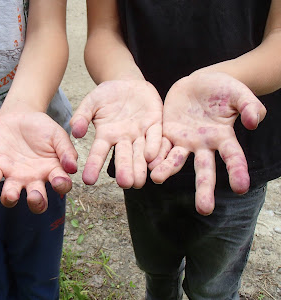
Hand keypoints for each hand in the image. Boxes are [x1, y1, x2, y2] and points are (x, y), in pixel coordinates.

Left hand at [0, 112, 77, 212]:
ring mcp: (14, 175)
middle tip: (34, 196)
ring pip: (11, 196)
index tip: (58, 181)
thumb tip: (72, 169)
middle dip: (36, 203)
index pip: (60, 186)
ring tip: (10, 195)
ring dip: (10, 199)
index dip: (61, 187)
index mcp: (52, 171)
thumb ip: (66, 150)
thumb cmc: (42, 127)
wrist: (19, 116)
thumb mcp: (57, 134)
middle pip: (36, 201)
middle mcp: (33, 179)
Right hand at [71, 80, 162, 188]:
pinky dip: (154, 146)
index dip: (94, 166)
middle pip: (123, 157)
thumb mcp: (91, 102)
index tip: (88, 180)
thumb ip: (82, 116)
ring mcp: (140, 133)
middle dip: (124, 171)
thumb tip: (75, 132)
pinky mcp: (155, 124)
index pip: (98, 153)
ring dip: (140, 167)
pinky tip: (151, 157)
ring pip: (140, 153)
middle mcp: (123, 139)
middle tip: (124, 184)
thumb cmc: (106, 94)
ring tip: (138, 182)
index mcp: (106, 135)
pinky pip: (155, 137)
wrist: (128, 83)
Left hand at [150, 72, 266, 214]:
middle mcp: (203, 144)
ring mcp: (184, 141)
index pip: (232, 157)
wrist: (199, 83)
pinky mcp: (167, 133)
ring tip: (157, 178)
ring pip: (176, 160)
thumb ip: (249, 105)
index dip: (237, 171)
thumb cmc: (223, 89)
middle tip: (204, 210)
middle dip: (204, 189)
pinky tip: (147, 163)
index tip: (241, 188)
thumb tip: (255, 122)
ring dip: (167, 170)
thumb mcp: (239, 93)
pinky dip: (154, 155)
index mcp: (223, 137)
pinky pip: (160, 145)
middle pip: (204, 169)